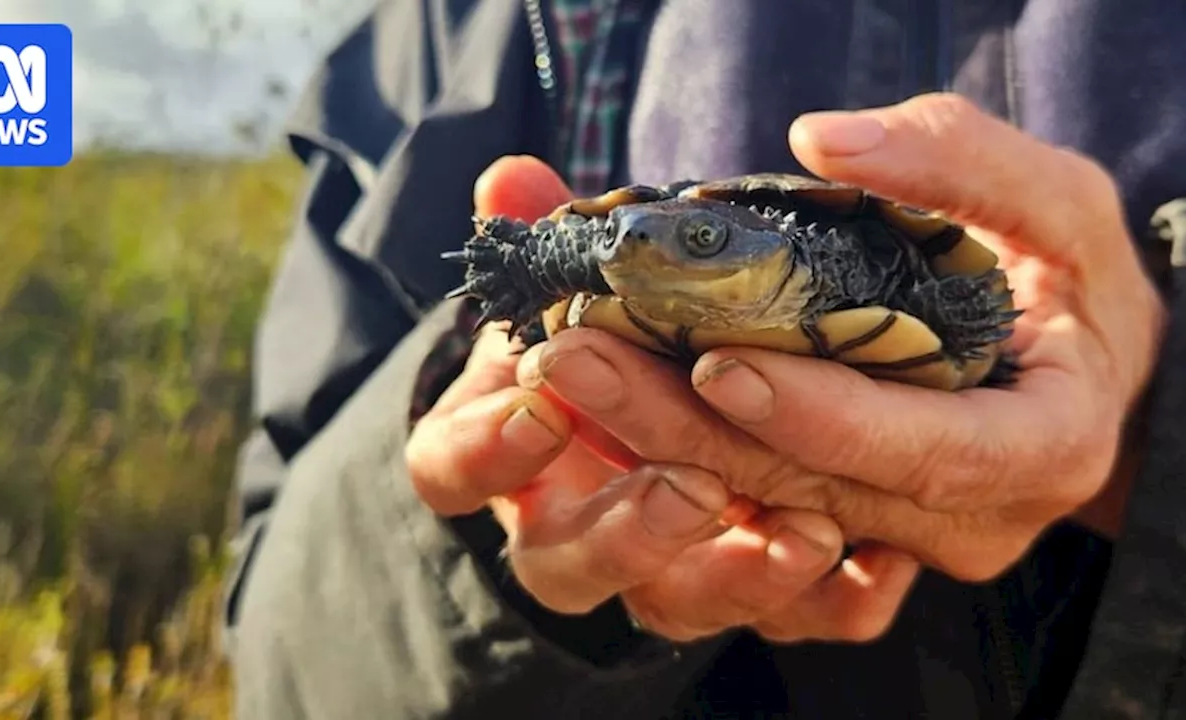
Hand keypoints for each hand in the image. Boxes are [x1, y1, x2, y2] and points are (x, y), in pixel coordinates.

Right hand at [406, 156, 919, 642]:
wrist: (688, 387)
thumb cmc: (618, 327)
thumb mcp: (583, 277)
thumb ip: (548, 232)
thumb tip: (509, 178)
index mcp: (508, 447)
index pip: (451, 468)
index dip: (485, 448)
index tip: (541, 399)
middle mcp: (568, 525)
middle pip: (564, 567)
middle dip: (629, 528)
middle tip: (697, 480)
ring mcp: (656, 570)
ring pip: (671, 610)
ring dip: (734, 576)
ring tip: (811, 529)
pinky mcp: (742, 590)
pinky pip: (784, 625)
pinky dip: (827, 599)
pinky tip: (881, 559)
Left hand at [541, 93, 1163, 583]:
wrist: (1080, 375)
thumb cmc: (1073, 284)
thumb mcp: (1058, 204)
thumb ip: (961, 163)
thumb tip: (827, 139)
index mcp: (1039, 447)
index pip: (923, 450)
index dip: (817, 416)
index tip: (715, 361)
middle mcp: (965, 521)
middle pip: (808, 491)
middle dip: (683, 427)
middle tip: (574, 355)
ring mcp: (899, 548)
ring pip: (759, 517)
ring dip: (653, 453)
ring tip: (562, 375)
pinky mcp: (846, 549)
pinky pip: (746, 536)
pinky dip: (669, 485)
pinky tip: (594, 425)